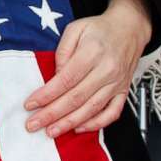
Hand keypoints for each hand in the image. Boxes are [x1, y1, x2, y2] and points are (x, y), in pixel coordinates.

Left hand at [23, 0, 151, 136]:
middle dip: (52, 114)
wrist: (130, 28)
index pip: (66, 79)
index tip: (30, 104)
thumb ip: (62, 51)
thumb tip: (54, 76)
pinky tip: (79, 128)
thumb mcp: (75, 29)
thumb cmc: (100, 29)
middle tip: (33, 124)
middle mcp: (107, 70)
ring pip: (92, 109)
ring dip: (69, 123)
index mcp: (92, 52)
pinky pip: (112, 113)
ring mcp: (117, 83)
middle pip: (76, 98)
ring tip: (51, 131)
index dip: (46, 95)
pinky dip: (96, 124)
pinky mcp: (123, 91)